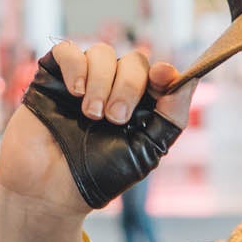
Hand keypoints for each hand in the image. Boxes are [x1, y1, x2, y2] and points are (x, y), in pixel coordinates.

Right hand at [0, 42, 195, 213]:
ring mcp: (83, 81)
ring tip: (91, 114)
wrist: (50, 191)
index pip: (158, 74)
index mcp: (140, 106)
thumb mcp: (146, 152)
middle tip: (114, 119)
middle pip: (133, 61)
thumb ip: (171, 117)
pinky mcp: (53, 77)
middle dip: (128, 86)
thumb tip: (191, 80)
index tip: (162, 78)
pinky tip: (75, 92)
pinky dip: (76, 66)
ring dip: (101, 82)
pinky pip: (68, 50)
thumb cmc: (99, 176)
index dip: (164, 72)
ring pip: (102, 53)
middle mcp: (113, 88)